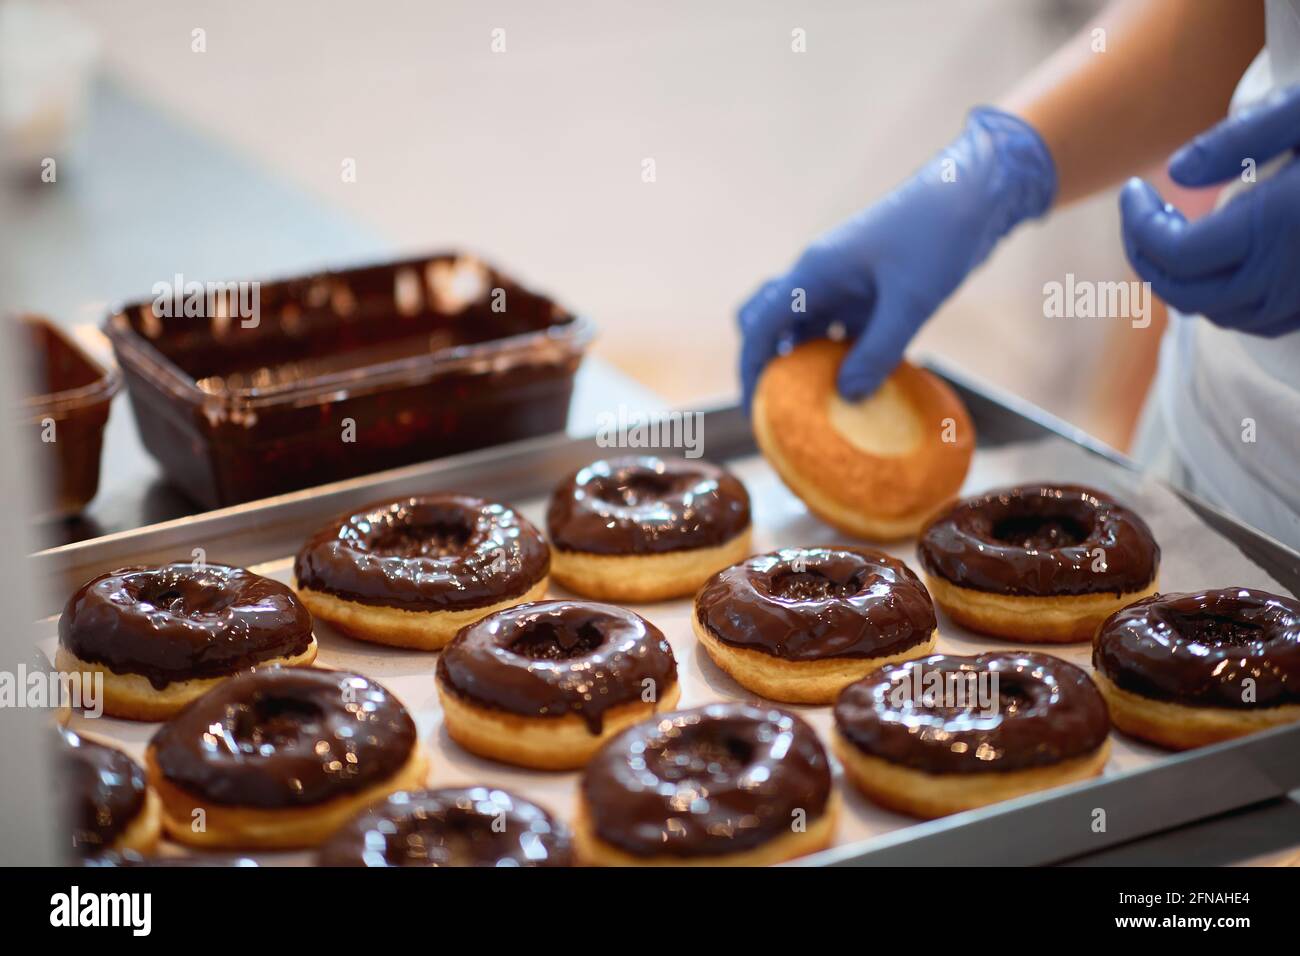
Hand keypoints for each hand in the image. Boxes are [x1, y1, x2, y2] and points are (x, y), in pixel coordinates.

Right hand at [736, 106, 1055, 408]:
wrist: (975, 194)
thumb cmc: (938, 236)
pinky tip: (858, 386)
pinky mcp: (868, 291)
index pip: (761, 325)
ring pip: (805, 330)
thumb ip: (878, 350)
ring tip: (816, 409)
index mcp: (814, 272)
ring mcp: (843, 283)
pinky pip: (840, 330)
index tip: (757, 412)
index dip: (751, 369)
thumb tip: (847, 395)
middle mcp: (820, 277)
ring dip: (806, 365)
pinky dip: (840, 358)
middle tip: (779, 409)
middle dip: (766, 365)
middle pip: (770, 323)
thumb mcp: (910, 301)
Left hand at [1120, 83, 1299, 337]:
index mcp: (1274, 230)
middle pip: (1182, 294)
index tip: (1134, 191)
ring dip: (1180, 281)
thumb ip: (1238, 138)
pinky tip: (1220, 259)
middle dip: (1145, 257)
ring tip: (1170, 234)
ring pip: (1216, 314)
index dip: (1138, 226)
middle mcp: (1285, 276)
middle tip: (1139, 214)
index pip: (1173, 253)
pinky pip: (1255, 319)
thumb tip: (1177, 173)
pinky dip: (1220, 296)